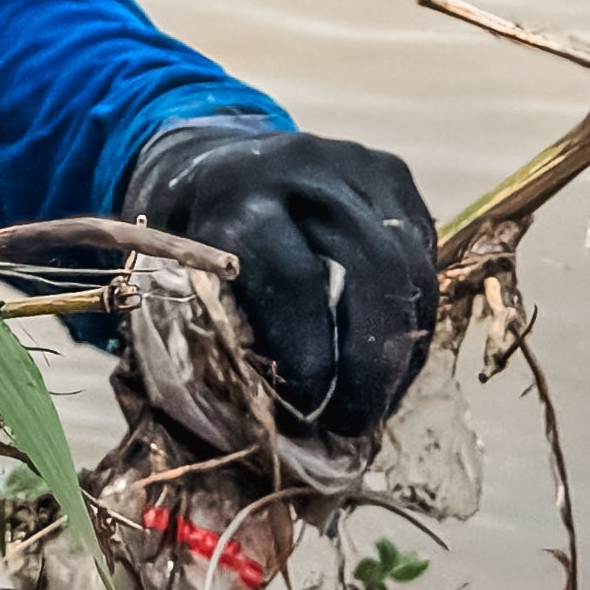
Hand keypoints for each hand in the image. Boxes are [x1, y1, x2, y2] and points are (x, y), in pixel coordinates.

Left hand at [120, 116, 438, 440]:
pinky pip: (420, 260)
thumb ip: (209, 340)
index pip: (294, 280)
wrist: (207, 154)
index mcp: (237, 195)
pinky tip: (387, 365)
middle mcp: (306, 169)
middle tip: (354, 425)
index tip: (307, 419)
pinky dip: (411, 323)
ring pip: (408, 270)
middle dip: (371, 365)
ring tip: (375, 406)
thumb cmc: (182, 237)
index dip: (310, 360)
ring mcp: (358, 167)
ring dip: (400, 352)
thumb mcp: (169, 278)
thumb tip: (260, 435)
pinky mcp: (394, 176)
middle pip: (373, 273)